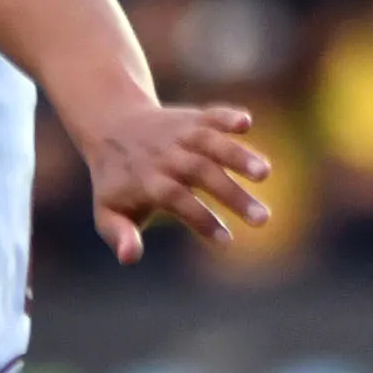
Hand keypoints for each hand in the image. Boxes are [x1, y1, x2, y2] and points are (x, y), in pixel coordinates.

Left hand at [82, 101, 271, 260]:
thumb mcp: (108, 213)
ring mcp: (181, 136)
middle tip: (263, 219)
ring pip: (211, 142)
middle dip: (233, 195)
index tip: (226, 240)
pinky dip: (227, 116)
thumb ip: (120, 235)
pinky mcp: (193, 119)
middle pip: (201, 173)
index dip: (201, 219)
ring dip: (238, 155)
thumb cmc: (117, 183)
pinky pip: (211, 115)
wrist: (111, 128)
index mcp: (148, 182)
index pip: (176, 200)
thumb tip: (129, 258)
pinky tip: (246, 123)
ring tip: (265, 174)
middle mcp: (166, 157)